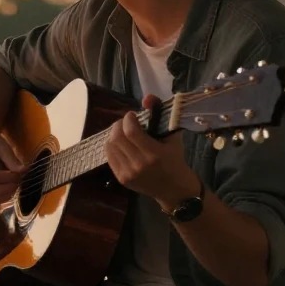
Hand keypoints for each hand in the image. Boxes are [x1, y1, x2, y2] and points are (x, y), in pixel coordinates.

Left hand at [105, 94, 197, 209]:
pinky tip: (121, 144)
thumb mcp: (172, 136)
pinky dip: (112, 146)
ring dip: (114, 134)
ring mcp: (129, 173)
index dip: (128, 119)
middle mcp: (140, 164)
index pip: (131, 131)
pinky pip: (109, 156)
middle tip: (126, 122)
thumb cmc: (175, 159)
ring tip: (123, 132)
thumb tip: (146, 97)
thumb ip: (160, 114)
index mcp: (154, 154)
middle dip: (119, 124)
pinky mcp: (122, 179)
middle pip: (118, 137)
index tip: (132, 115)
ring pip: (110, 146)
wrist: (174, 188)